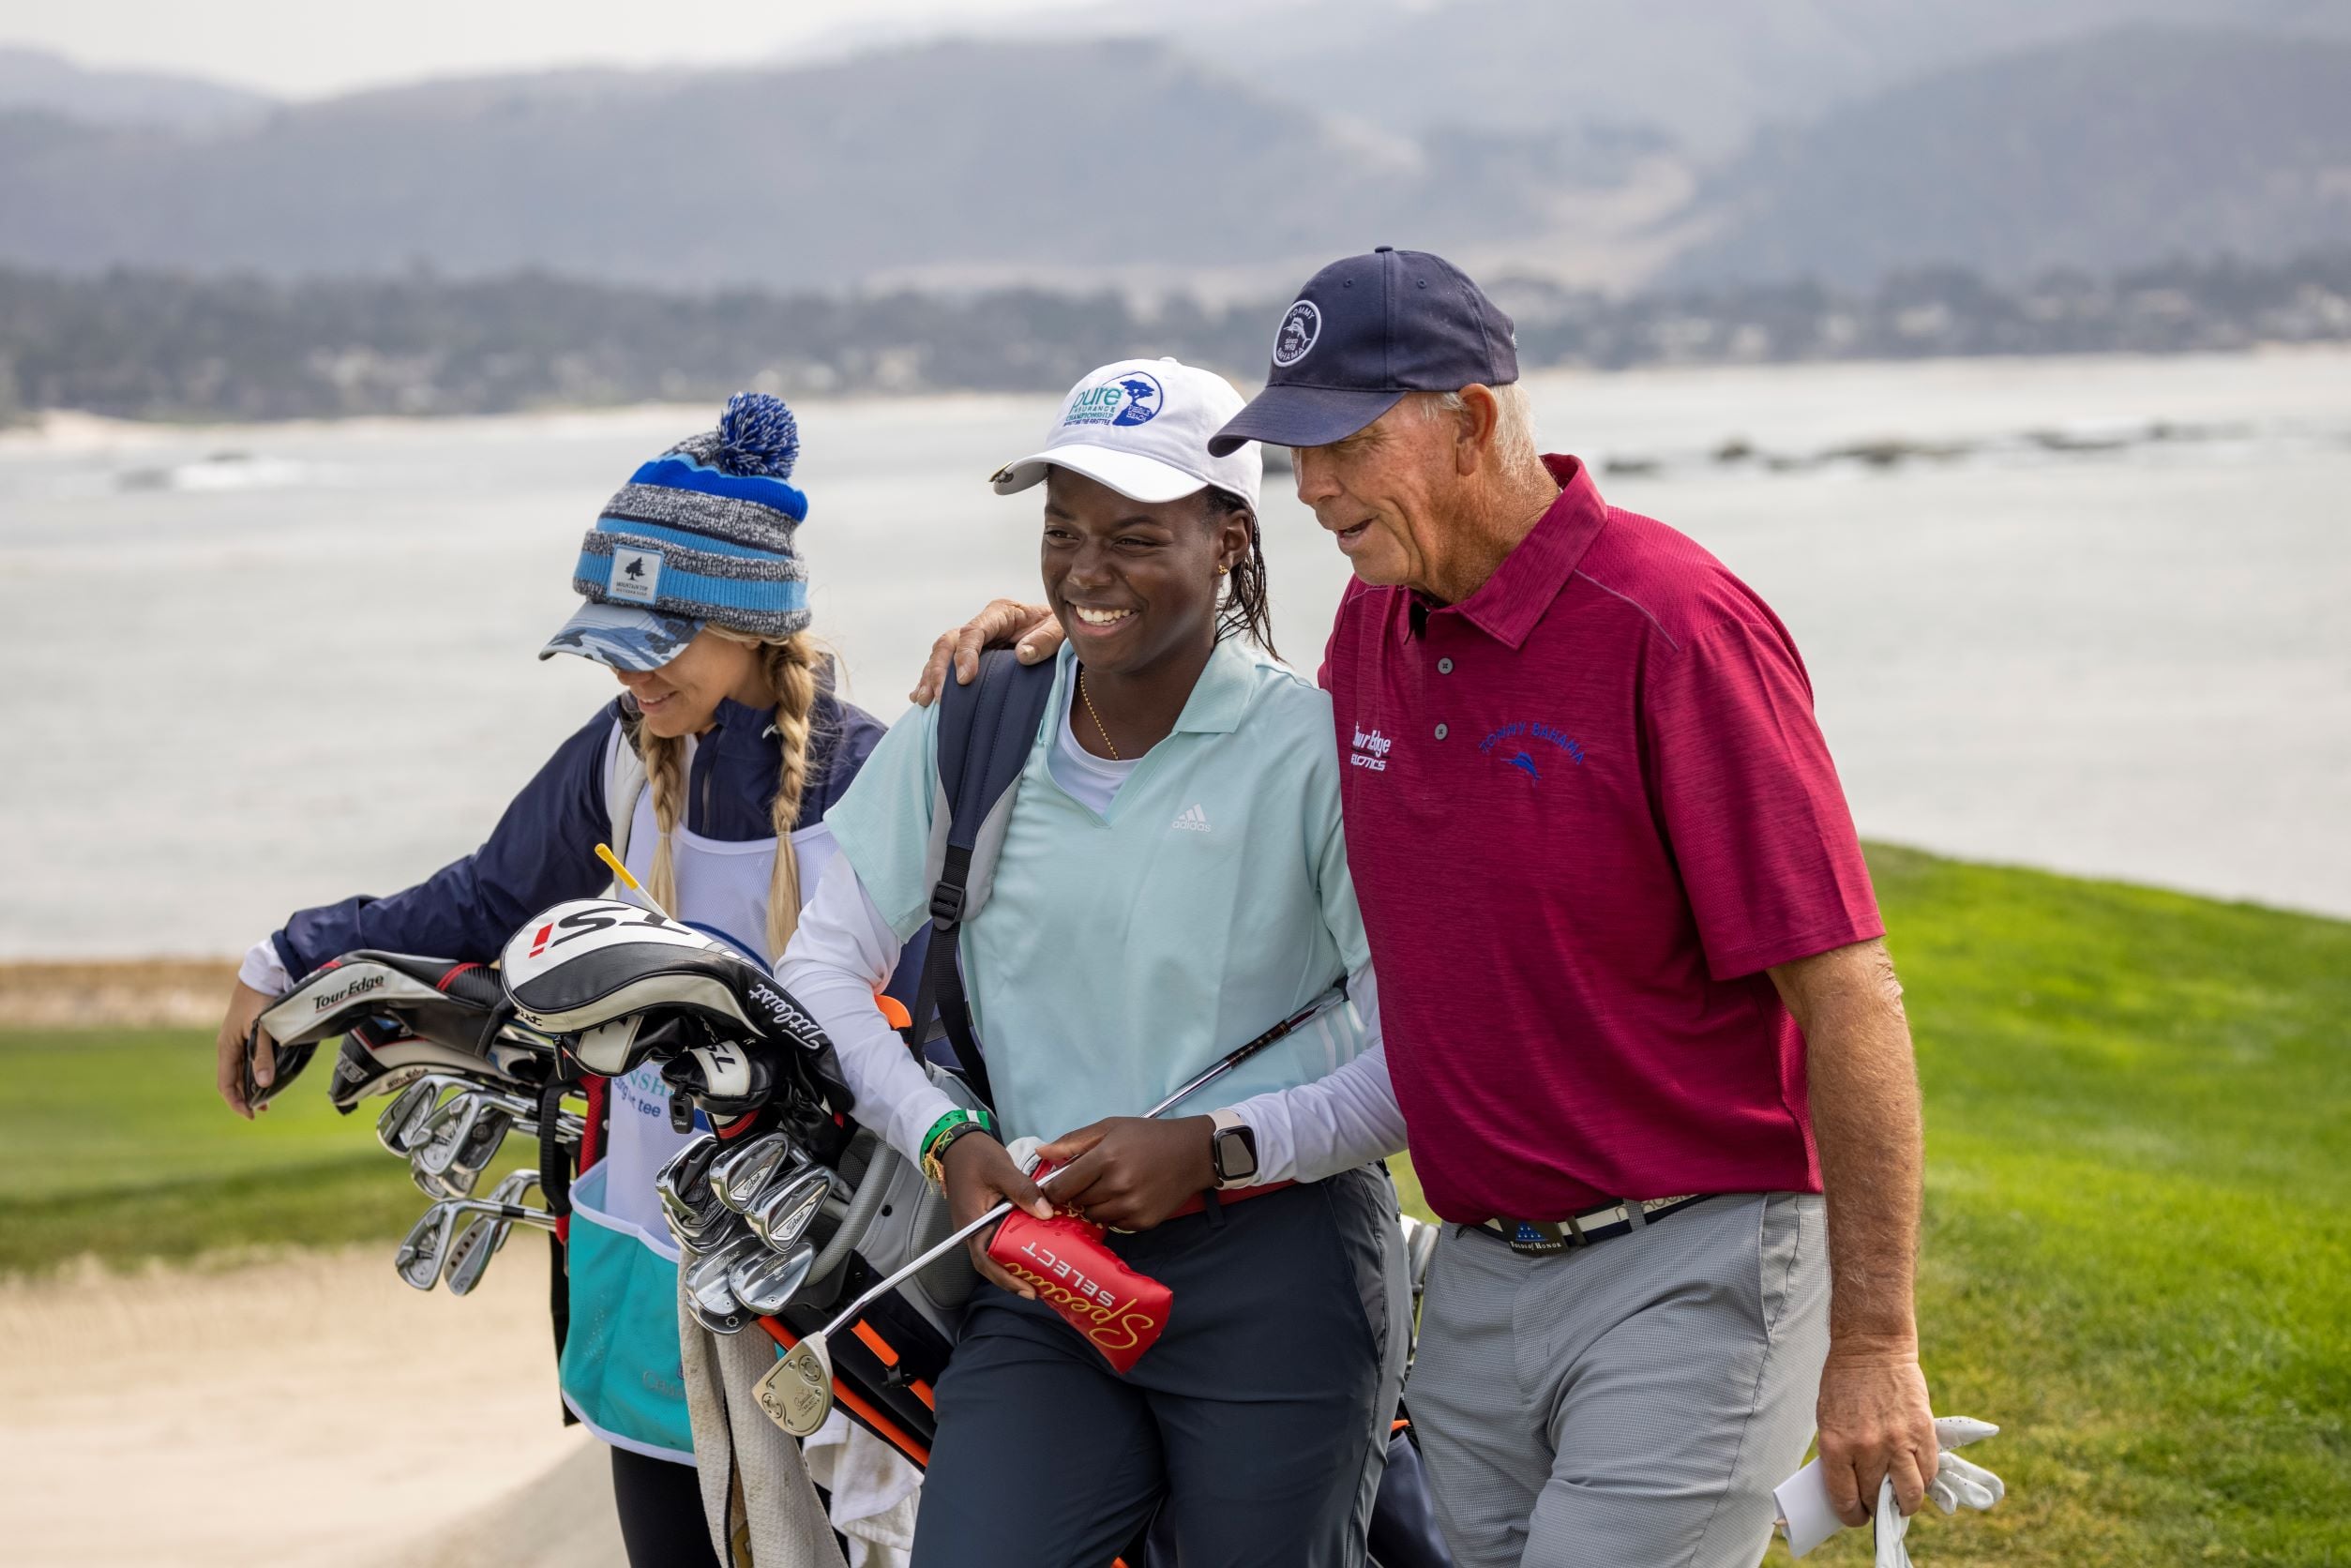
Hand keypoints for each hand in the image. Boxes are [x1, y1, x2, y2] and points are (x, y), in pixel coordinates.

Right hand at [214, 980, 277, 1117]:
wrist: (261, 976)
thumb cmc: (260, 1001)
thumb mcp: (262, 1029)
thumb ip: (263, 1056)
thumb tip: (264, 1084)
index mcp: (226, 1048)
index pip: (226, 1083)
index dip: (236, 1101)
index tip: (250, 1114)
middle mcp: (228, 1047)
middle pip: (233, 1079)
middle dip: (245, 1097)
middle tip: (261, 1111)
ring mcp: (237, 1040)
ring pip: (241, 1070)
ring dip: (251, 1086)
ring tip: (267, 1100)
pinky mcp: (247, 1034)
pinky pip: (248, 1060)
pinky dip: (255, 1072)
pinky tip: (268, 1076)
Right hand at [908, 600, 1060, 704]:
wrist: (1061, 635)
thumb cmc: (1061, 630)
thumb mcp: (1060, 631)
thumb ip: (1045, 640)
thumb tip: (1022, 655)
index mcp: (1001, 613)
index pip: (973, 631)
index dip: (965, 655)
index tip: (964, 680)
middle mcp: (982, 625)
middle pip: (950, 642)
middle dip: (940, 669)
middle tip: (939, 697)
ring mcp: (974, 641)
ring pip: (941, 654)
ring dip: (930, 676)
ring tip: (923, 700)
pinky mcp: (971, 657)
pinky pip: (945, 666)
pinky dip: (931, 680)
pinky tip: (920, 697)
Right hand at [941, 1133, 1054, 1296]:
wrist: (959, 1143)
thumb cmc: (976, 1156)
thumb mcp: (1001, 1170)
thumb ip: (1023, 1190)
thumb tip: (1047, 1213)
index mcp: (972, 1223)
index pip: (985, 1260)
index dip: (1005, 1278)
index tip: (1027, 1288)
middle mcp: (973, 1230)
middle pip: (992, 1262)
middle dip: (1015, 1277)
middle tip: (1042, 1287)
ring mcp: (979, 1225)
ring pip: (998, 1252)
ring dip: (1016, 1264)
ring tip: (1042, 1274)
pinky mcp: (987, 1218)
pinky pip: (1001, 1238)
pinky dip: (1017, 1245)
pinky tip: (1036, 1246)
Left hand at [1033, 1115, 1215, 1232]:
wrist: (1193, 1154)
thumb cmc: (1148, 1136)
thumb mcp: (1110, 1127)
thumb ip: (1073, 1141)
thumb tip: (1041, 1151)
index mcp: (1106, 1158)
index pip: (1062, 1186)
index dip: (1052, 1189)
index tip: (1052, 1187)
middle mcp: (1118, 1185)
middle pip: (1076, 1202)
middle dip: (1075, 1194)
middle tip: (1086, 1182)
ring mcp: (1132, 1206)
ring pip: (1093, 1216)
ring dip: (1093, 1205)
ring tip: (1106, 1188)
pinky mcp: (1143, 1222)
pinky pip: (1114, 1224)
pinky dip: (1113, 1214)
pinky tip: (1124, 1197)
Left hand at [1816, 1338, 1937, 1525]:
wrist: (1870, 1348)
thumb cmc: (1844, 1384)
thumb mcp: (1827, 1421)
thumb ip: (1839, 1456)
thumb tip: (1851, 1490)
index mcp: (1836, 1446)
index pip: (1845, 1500)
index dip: (1852, 1515)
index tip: (1856, 1515)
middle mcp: (1867, 1448)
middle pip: (1877, 1500)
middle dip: (1876, 1508)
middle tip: (1877, 1503)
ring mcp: (1898, 1441)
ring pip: (1910, 1495)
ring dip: (1905, 1503)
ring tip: (1900, 1498)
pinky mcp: (1923, 1432)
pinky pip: (1929, 1472)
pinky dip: (1923, 1479)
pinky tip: (1915, 1474)